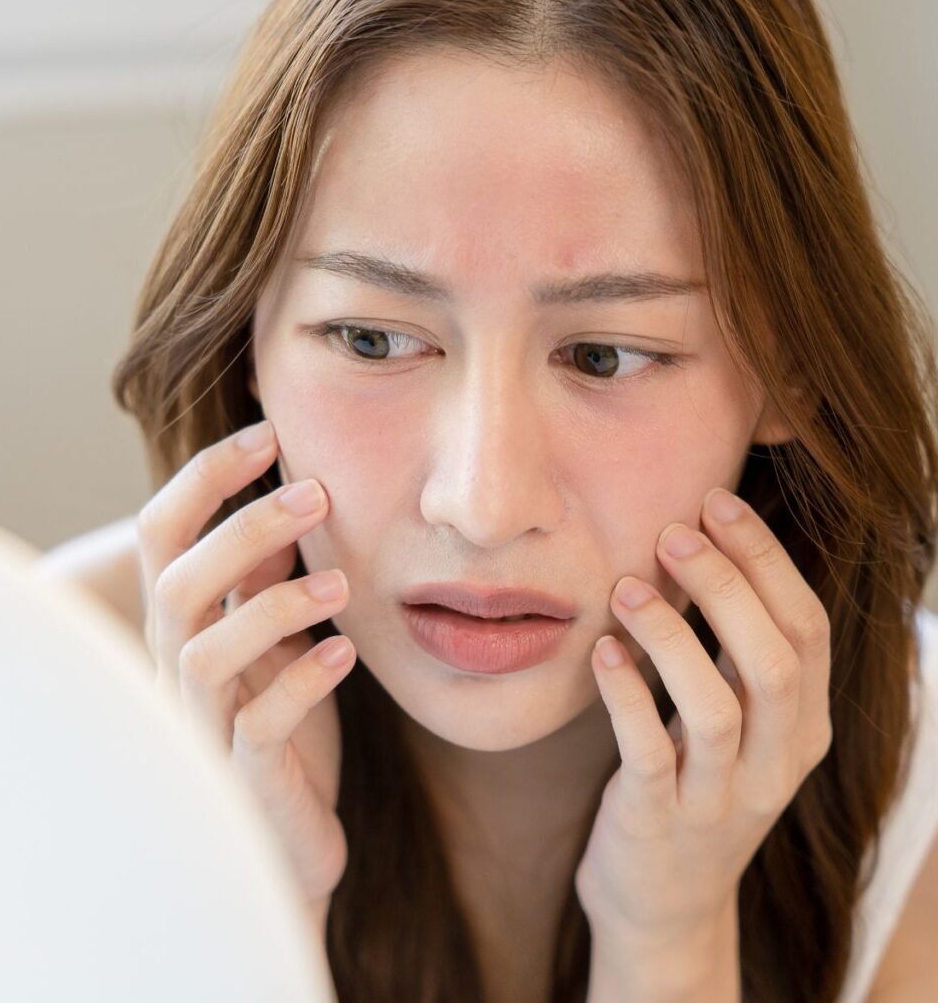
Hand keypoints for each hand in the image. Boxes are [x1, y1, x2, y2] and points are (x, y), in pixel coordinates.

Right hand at [136, 419, 355, 925]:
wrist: (288, 839)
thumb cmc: (282, 729)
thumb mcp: (277, 641)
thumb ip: (268, 582)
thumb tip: (289, 507)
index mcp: (185, 625)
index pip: (162, 534)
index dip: (205, 478)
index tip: (268, 433)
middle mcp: (178, 671)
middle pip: (177, 583)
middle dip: (243, 529)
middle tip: (317, 493)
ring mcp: (204, 728)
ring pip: (206, 653)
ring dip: (273, 606)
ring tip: (341, 584)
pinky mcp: (243, 779)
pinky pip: (258, 726)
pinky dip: (303, 682)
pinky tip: (345, 653)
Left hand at [574, 486, 832, 940]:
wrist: (663, 906)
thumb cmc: (692, 788)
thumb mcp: (736, 727)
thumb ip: (732, 655)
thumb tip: (704, 545)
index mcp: (803, 730)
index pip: (807, 630)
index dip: (766, 559)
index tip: (717, 501)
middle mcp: (775, 766)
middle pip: (774, 661)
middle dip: (728, 584)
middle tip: (674, 531)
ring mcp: (718, 801)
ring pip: (717, 709)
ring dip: (673, 637)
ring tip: (628, 588)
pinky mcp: (658, 824)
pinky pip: (648, 753)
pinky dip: (628, 696)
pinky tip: (602, 651)